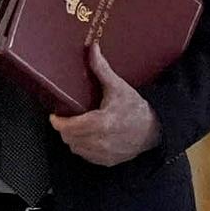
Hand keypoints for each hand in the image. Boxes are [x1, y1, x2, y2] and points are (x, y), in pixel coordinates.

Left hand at [50, 42, 158, 167]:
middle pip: (69, 138)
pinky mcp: (107, 161)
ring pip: (75, 148)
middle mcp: (101, 141)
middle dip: (64, 129)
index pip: (69, 127)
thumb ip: (101, 68)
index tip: (55, 116)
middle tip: (65, 119)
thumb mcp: (118, 87)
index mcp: (101, 123)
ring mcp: (103, 154)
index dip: (58, 123)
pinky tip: (87, 138)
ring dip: (72, 139)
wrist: (154, 130)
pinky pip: (85, 156)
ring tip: (75, 127)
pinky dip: (83, 148)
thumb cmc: (136, 109)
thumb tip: (92, 49)